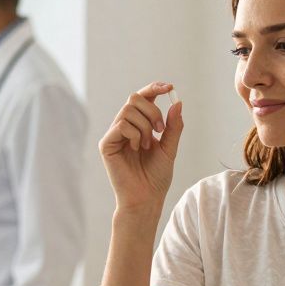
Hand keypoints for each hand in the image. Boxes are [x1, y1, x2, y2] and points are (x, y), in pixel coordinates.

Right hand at [99, 82, 184, 211]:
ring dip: (145, 126)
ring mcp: (114, 134)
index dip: (154, 88)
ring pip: (128, 110)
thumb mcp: (170, 148)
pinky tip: (136, 149)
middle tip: (160, 130)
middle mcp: (124, 126)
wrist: (146, 198)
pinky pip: (121, 125)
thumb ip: (173, 126)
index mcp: (139, 125)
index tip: (169, 87)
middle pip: (134, 98)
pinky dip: (134, 134)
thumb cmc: (156, 177)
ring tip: (147, 145)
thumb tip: (177, 103)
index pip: (143, 98)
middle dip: (152, 111)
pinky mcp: (106, 144)